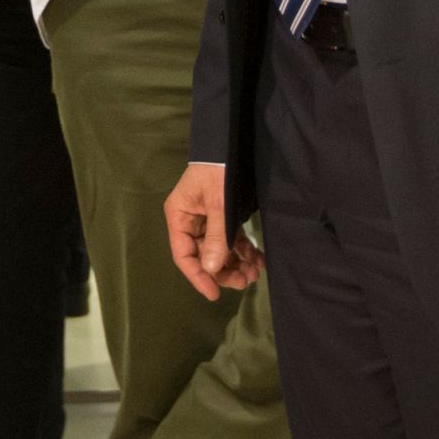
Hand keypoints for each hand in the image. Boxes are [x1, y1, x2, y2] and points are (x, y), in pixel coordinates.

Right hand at [165, 163, 262, 299]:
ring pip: (219, 251)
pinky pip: (230, 240)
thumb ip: (215, 237)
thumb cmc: (219, 171)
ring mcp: (206, 219)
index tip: (215, 294)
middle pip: (203, 256)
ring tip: (256, 271)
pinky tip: (258, 259)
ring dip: (236, 263)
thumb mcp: (218, 204)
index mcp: (180, 216)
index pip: (184, 254)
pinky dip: (244, 250)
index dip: (198, 276)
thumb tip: (212, 270)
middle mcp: (190, 221)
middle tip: (246, 281)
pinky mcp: (222, 216)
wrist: (230, 145)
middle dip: (224, 271)